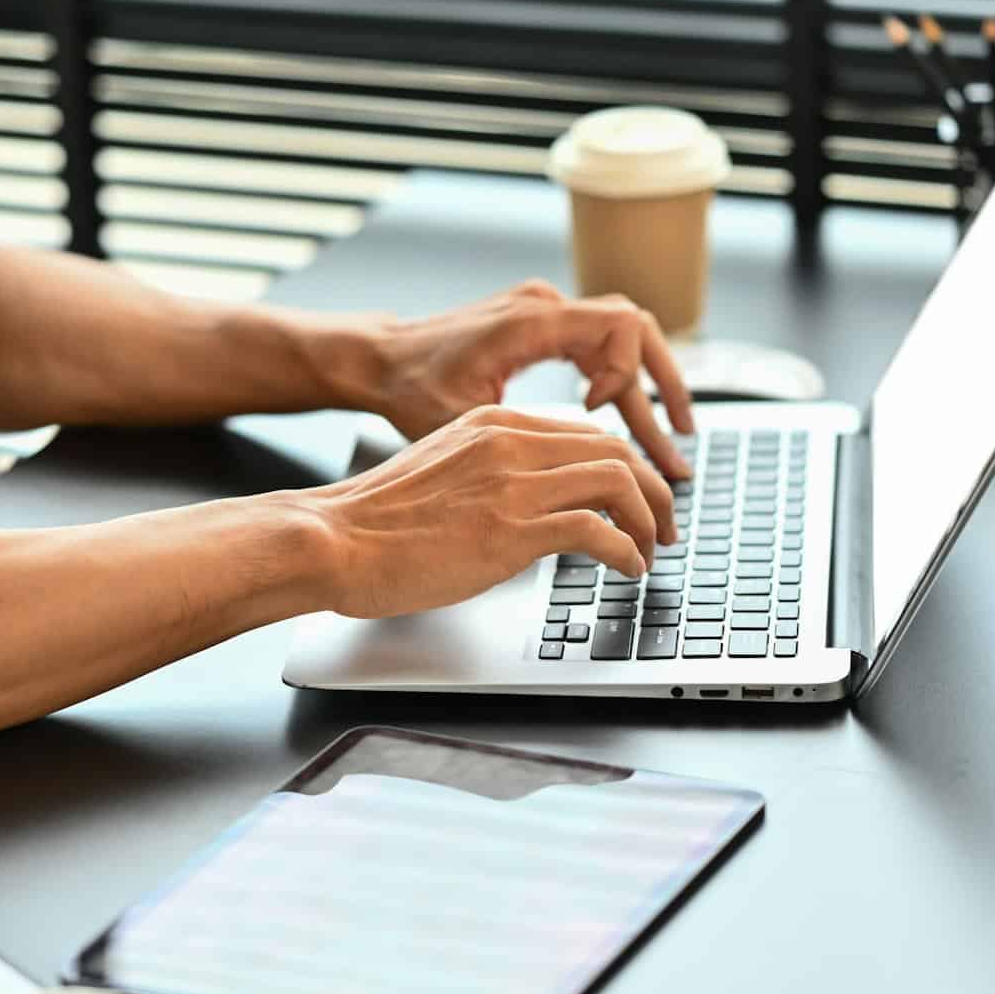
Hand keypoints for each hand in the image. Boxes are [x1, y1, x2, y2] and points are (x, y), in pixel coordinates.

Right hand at [304, 405, 677, 618]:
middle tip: (663, 525)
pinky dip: (625, 550)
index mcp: (492, 424)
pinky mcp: (511, 529)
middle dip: (652, 490)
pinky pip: (596, 529)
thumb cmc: (373, 521)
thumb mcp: (442, 472)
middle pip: (614, 449)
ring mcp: (512, 484)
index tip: (636, 497)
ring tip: (653, 549)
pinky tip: (627, 569)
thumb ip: (488, 474)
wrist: (331, 538)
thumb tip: (528, 505)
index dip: (624, 467)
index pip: (584, 433)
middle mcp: (509, 443)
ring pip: (617, 481)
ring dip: (648, 519)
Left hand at [367, 281, 696, 478]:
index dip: (626, 376)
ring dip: (648, 384)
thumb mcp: (464, 416)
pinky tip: (626, 419)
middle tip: (683, 437)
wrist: (377, 360)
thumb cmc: (408, 387)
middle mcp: (545, 306)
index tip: (599, 417)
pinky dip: (618, 379)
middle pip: (636, 330)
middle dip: (664, 385)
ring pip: (623, 337)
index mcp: (532, 320)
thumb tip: (582, 466)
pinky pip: (598, 343)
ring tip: (672, 436)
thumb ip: (527, 432)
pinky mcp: (539, 325)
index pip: (620, 327)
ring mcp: (544, 311)